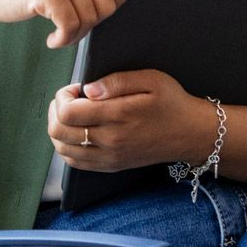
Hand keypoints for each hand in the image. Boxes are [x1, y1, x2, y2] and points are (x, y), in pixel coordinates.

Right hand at [0, 0, 141, 48]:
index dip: (113, 4)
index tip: (91, 5)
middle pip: (108, 7)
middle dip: (90, 23)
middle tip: (68, 21)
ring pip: (89, 20)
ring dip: (74, 34)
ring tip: (58, 29)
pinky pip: (71, 27)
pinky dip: (62, 40)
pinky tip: (52, 38)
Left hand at [49, 69, 210, 171]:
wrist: (190, 134)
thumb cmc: (171, 102)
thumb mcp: (151, 79)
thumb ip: (117, 81)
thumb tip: (88, 89)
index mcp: (118, 117)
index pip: (68, 113)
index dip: (62, 97)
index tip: (75, 88)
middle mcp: (110, 141)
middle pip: (59, 132)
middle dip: (56, 111)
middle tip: (69, 99)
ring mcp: (110, 157)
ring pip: (62, 149)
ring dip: (58, 129)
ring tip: (72, 114)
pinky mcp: (111, 166)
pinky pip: (75, 163)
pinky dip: (66, 147)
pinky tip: (77, 132)